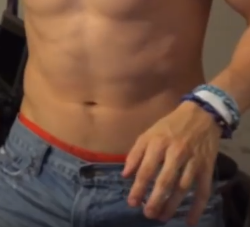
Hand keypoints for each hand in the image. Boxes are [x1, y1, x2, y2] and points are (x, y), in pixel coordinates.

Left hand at [122, 101, 221, 224]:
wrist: (202, 115)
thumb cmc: (169, 126)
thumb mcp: (148, 134)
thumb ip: (135, 154)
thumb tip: (125, 175)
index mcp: (158, 144)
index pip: (146, 170)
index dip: (138, 188)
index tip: (132, 202)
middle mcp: (176, 153)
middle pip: (165, 181)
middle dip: (155, 200)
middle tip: (148, 214)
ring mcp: (193, 161)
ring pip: (183, 188)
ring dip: (172, 205)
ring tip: (162, 217)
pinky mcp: (207, 167)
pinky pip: (203, 190)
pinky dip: (198, 207)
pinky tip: (190, 220)